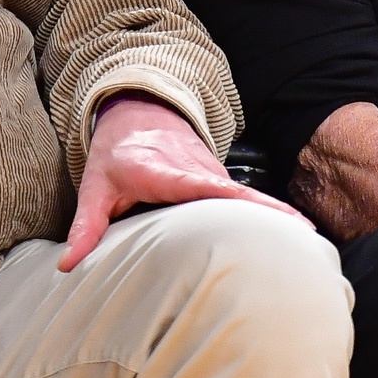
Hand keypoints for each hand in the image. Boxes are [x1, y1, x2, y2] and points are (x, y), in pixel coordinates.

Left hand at [58, 94, 310, 271]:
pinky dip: (267, 215)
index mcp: (168, 173)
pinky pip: (242, 201)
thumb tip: (68, 266)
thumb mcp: (93, 186)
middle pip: (239, 197)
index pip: (208, 188)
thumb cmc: (115, 154)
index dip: (239, 202)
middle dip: (273, 215)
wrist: (136, 111)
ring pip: (245, 200)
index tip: (269, 215)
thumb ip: (85, 226)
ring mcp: (212, 175)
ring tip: (308, 245)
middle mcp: (197, 172)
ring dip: (275, 217)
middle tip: (309, 239)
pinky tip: (291, 238)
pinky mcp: (218, 181)